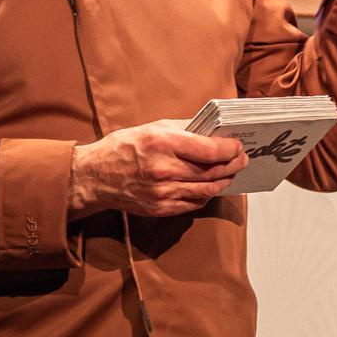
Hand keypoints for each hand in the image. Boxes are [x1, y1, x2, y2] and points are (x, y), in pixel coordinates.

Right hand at [67, 119, 244, 218]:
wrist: (95, 176)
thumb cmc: (125, 147)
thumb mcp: (154, 127)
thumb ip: (186, 129)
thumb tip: (215, 132)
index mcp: (162, 144)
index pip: (210, 150)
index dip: (230, 149)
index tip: (238, 146)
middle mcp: (163, 170)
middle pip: (212, 171)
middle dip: (233, 165)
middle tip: (242, 160)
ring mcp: (162, 193)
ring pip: (207, 190)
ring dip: (224, 181)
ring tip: (231, 173)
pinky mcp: (160, 209)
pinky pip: (194, 203)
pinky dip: (206, 194)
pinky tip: (210, 185)